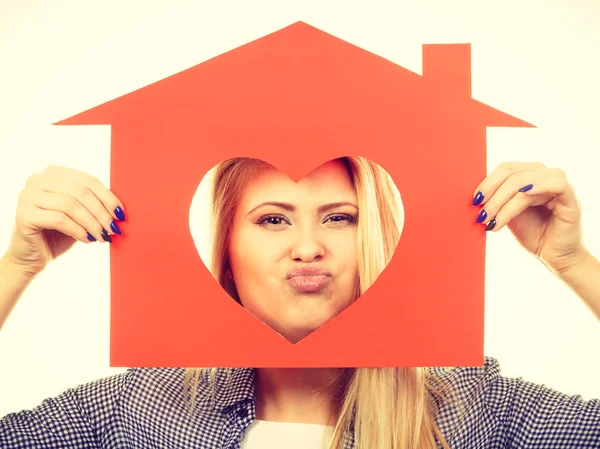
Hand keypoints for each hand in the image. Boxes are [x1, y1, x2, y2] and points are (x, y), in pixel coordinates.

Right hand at [3, 165, 124, 276]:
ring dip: (92, 223)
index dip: (108, 198)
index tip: (121, 214)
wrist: (34, 255)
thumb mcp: (81, 213)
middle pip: (80, 192)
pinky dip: (78, 230)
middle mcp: (37, 180)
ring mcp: (27, 196)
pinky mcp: (24, 215)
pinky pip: (59, 219)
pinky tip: (88, 239)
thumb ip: (95, 204)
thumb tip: (121, 208)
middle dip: (101, 212)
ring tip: (103, 236)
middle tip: (114, 229)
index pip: (88, 181)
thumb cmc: (60, 233)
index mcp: (53, 173)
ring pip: (70, 205)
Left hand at [472, 161, 587, 274]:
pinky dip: (536, 188)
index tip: (475, 201)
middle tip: (482, 215)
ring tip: (494, 221)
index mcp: (530, 176)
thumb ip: (496, 199)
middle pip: (513, 172)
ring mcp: (559, 186)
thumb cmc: (531, 234)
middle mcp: (544, 177)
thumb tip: (474, 195)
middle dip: (493, 194)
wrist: (553, 257)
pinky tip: (522, 199)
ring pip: (526, 181)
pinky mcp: (571, 200)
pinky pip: (556, 184)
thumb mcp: (507, 213)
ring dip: (505, 200)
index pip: (506, 168)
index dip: (488, 182)